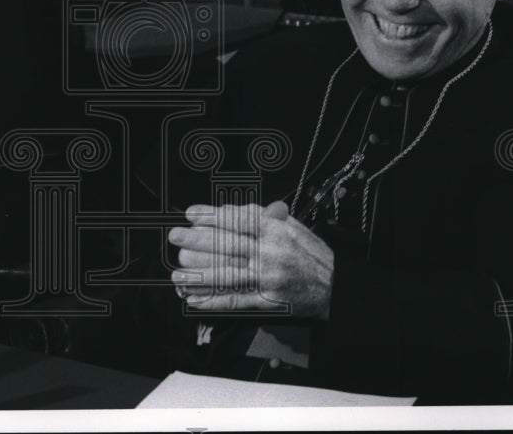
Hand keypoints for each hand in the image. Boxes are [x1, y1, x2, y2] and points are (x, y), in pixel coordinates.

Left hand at [167, 201, 333, 318]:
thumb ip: (263, 217)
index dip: (211, 216)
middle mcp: (270, 253)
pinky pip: (235, 301)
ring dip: (198, 274)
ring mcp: (267, 279)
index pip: (237, 220)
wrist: (336, 286)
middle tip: (176, 237)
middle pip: (227, 245)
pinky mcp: (267, 301)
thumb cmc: (310, 253)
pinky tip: (194, 299)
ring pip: (227, 274)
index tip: (191, 214)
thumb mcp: (292, 226)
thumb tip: (232, 210)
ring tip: (177, 271)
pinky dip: (213, 301)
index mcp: (275, 230)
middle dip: (197, 241)